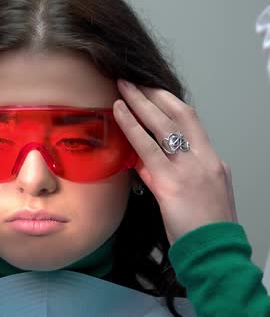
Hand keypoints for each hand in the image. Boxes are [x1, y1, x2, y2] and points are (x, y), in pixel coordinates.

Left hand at [113, 80, 237, 244]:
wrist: (215, 252)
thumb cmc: (204, 229)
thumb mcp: (195, 196)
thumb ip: (169, 176)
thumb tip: (144, 163)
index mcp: (212, 161)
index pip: (191, 122)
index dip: (169, 103)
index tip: (152, 91)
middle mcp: (204, 158)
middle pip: (179, 114)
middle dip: (154, 94)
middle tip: (134, 80)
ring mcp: (189, 168)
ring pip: (163, 124)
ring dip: (141, 101)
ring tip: (122, 85)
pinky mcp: (171, 181)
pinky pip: (147, 147)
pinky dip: (131, 125)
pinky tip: (118, 110)